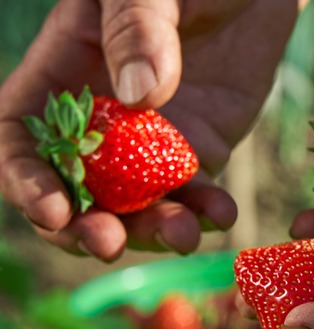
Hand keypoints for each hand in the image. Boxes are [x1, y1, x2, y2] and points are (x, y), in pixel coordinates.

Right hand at [0, 0, 296, 260]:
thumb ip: (136, 30)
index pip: (22, 139)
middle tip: (110, 244)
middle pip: (77, 190)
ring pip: (137, 205)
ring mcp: (153, 142)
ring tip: (184, 236)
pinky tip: (223, 213)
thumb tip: (139, 99)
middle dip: (87, 225)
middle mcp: (104, 119)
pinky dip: (206, 211)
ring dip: (152, 231)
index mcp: (66, 73)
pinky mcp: (202, 149)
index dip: (28, 182)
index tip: (55, 212)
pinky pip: (196, 193)